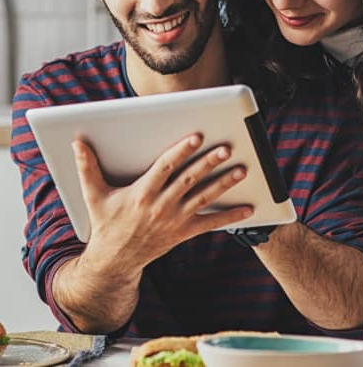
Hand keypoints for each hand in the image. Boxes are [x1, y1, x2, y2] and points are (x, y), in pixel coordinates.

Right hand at [72, 134, 251, 274]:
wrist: (116, 260)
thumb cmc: (107, 224)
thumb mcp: (94, 196)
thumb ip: (88, 168)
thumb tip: (78, 143)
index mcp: (142, 193)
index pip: (165, 167)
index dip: (181, 151)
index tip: (196, 137)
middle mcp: (162, 205)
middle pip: (189, 180)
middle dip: (209, 164)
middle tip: (226, 149)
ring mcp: (175, 220)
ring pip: (204, 198)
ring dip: (224, 184)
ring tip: (242, 171)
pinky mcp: (184, 231)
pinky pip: (210, 224)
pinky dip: (230, 216)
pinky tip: (248, 208)